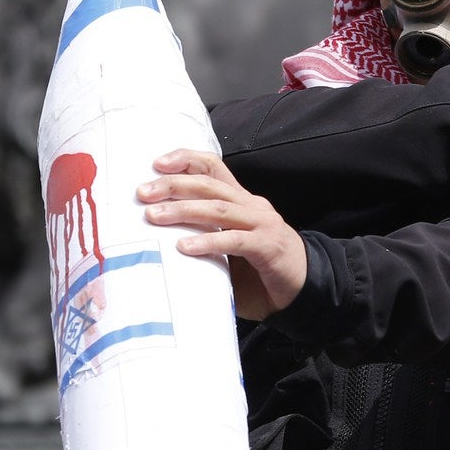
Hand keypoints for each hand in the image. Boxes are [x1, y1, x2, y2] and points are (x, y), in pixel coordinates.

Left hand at [138, 150, 307, 320]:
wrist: (306, 289)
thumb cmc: (260, 271)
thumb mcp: (228, 247)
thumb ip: (204, 237)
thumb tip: (158, 238)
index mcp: (242, 200)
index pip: (213, 167)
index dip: (186, 159)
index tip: (156, 164)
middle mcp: (252, 205)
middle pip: (209, 184)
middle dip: (173, 185)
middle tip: (143, 193)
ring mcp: (262, 224)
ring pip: (218, 208)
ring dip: (183, 210)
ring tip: (154, 216)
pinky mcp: (268, 247)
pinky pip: (234, 240)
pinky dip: (207, 242)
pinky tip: (184, 247)